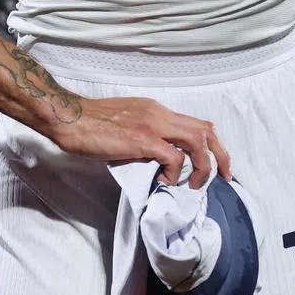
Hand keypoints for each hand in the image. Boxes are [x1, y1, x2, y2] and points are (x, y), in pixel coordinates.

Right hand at [46, 96, 231, 188]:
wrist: (70, 117)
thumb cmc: (91, 124)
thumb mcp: (126, 124)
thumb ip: (145, 135)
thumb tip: (156, 158)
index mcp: (157, 110)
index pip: (196, 123)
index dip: (212, 144)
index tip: (217, 165)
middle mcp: (160, 114)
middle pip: (206, 130)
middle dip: (222, 155)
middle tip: (225, 177)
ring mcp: (152, 125)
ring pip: (197, 141)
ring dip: (202, 165)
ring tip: (195, 184)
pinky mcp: (142, 140)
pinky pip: (173, 157)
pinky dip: (175, 171)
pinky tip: (165, 180)